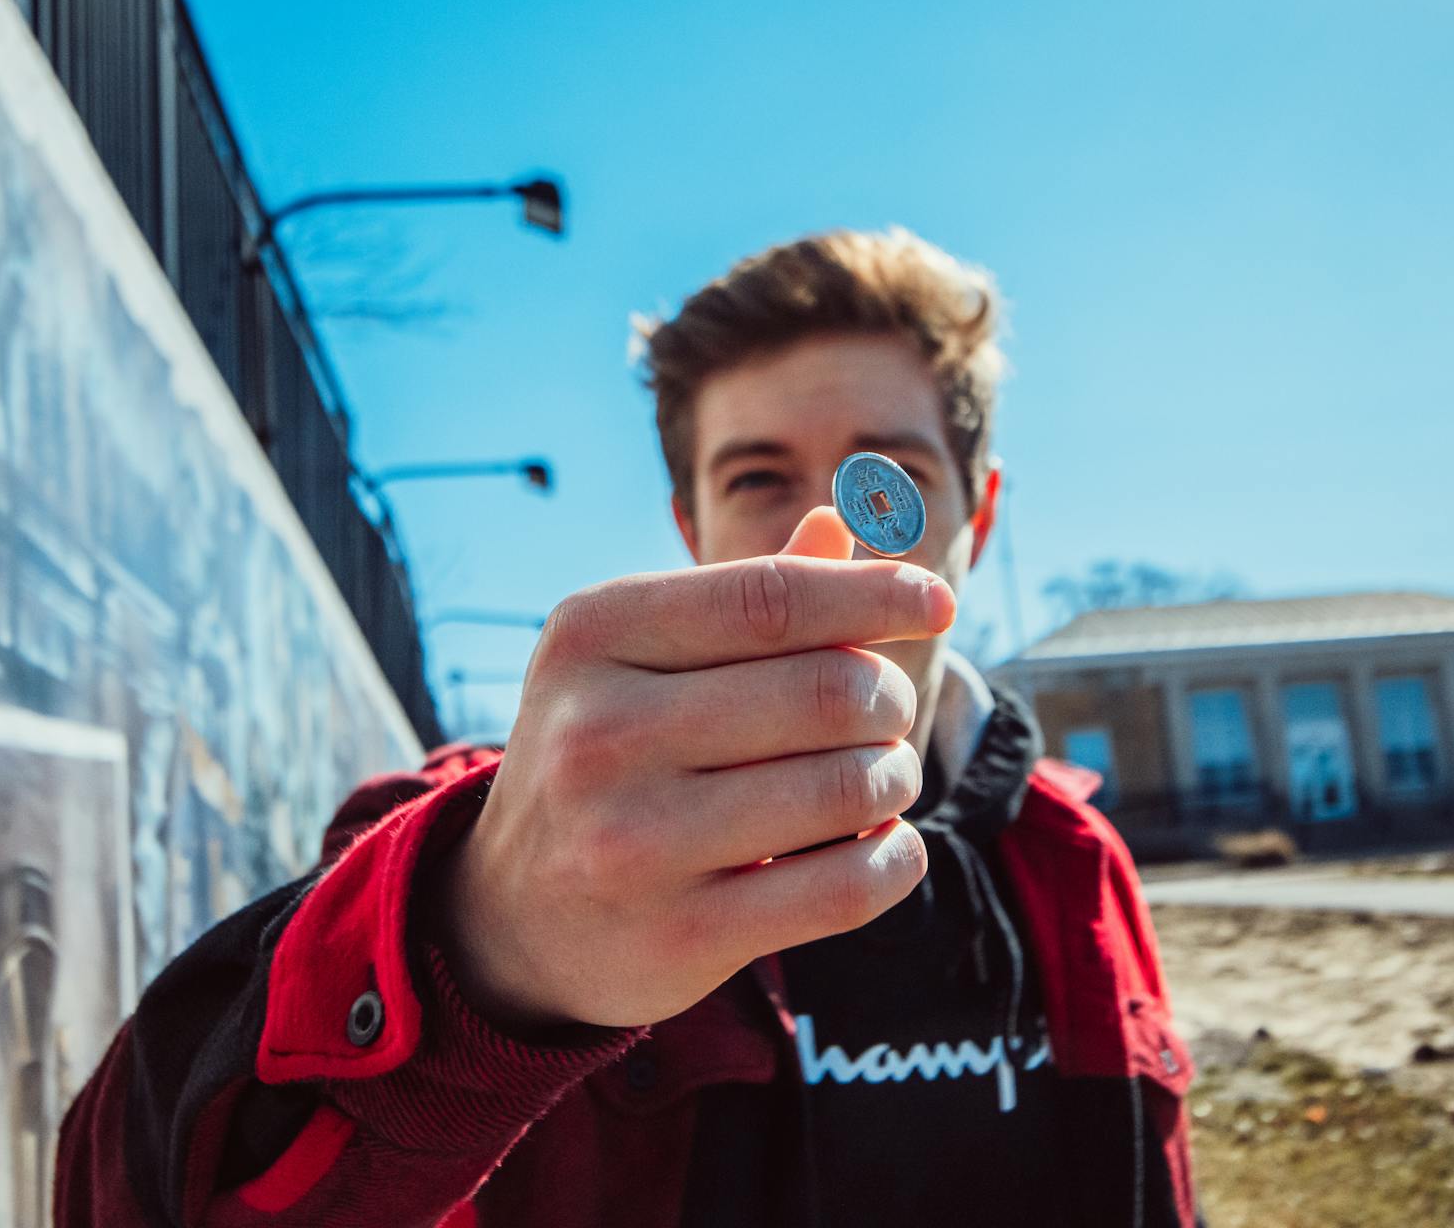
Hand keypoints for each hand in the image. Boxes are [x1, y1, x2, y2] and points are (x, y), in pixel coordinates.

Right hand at [432, 507, 950, 1029]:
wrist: (516, 914)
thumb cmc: (611, 752)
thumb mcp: (646, 656)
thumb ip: (748, 595)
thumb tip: (846, 517)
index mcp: (594, 635)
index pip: (773, 598)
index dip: (876, 594)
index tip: (937, 602)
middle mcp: (598, 733)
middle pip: (829, 692)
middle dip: (890, 700)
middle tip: (889, 715)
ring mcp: (633, 842)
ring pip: (849, 788)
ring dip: (895, 779)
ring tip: (881, 779)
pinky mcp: (679, 936)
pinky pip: (847, 886)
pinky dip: (894, 858)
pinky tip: (883, 844)